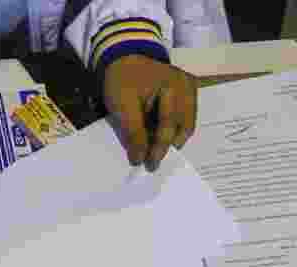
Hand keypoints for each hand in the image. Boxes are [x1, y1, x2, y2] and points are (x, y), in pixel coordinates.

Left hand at [104, 55, 196, 171]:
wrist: (124, 58)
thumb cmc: (122, 80)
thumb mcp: (122, 105)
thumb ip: (133, 131)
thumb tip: (139, 158)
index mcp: (173, 85)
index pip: (167, 124)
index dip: (157, 147)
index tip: (147, 164)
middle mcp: (187, 86)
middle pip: (182, 125)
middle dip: (168, 146)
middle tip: (153, 163)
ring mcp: (189, 87)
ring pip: (186, 122)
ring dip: (173, 139)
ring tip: (156, 151)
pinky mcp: (187, 91)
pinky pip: (185, 115)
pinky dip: (175, 129)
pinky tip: (162, 138)